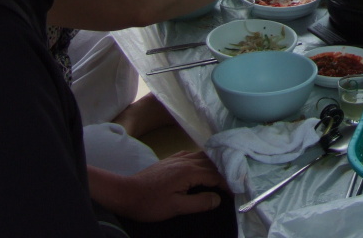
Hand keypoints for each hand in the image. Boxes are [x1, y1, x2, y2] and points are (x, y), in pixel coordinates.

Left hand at [115, 151, 229, 222]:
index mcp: (189, 171)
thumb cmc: (150, 203)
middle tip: (235, 182)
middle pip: (212, 162)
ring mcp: (178, 157)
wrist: (125, 193)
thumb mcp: (175, 208)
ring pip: (204, 156)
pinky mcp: (172, 159)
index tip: (236, 192)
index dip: (227, 183)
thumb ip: (199, 203)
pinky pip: (194, 155)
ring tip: (225, 174)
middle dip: (225, 171)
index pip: (216, 175)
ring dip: (216, 164)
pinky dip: (205, 161)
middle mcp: (186, 160)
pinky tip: (205, 168)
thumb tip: (218, 198)